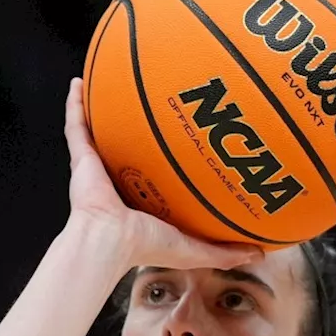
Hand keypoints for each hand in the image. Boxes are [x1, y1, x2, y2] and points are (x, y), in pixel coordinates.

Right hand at [63, 78, 260, 268]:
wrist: (110, 241)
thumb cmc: (147, 245)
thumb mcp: (195, 248)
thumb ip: (225, 251)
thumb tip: (260, 254)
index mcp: (145, 198)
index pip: (159, 174)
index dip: (171, 157)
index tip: (190, 137)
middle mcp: (122, 178)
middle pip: (132, 146)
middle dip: (141, 126)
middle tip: (158, 99)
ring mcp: (100, 167)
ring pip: (102, 130)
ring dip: (105, 107)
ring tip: (112, 81)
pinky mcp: (82, 159)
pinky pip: (77, 126)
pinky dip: (75, 104)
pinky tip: (78, 82)